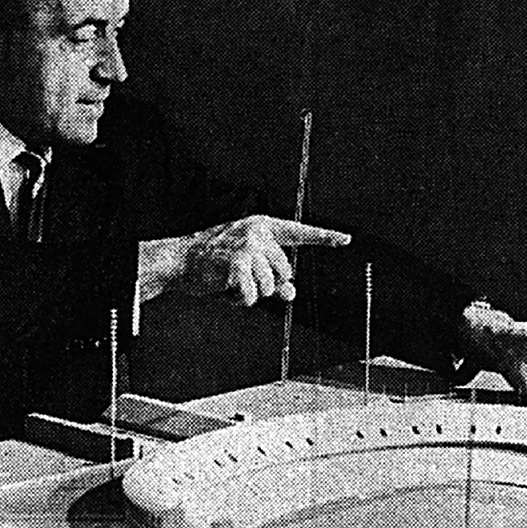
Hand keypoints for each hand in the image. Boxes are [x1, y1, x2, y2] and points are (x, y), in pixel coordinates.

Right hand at [138, 215, 350, 305]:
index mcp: (263, 227)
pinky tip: (228, 291)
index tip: (345, 239)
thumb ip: (272, 276)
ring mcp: (248, 246)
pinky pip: (254, 295)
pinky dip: (242, 300)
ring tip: (232, 284)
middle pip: (285, 271)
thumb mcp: (248, 265)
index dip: (324, 237)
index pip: (299, 232)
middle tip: (243, 280)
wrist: (181, 260)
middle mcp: (258, 233)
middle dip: (268, 284)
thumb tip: (290, 292)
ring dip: (253, 294)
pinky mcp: (237, 263)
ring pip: (271, 286)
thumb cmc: (214, 262)